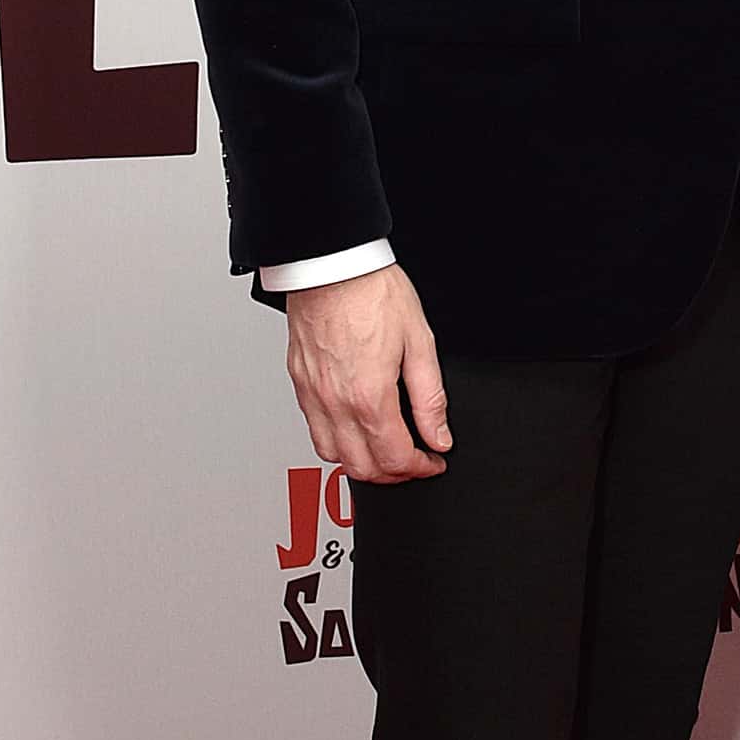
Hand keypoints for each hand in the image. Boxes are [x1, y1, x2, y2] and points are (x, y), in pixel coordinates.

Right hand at [283, 267, 451, 482]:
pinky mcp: (300, 384)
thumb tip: (438, 435)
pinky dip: (337, 444)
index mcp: (370, 396)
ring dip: (363, 464)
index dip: (421, 467)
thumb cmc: (372, 293)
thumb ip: (430, 399)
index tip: (433, 460)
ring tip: (385, 450)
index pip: (396, 458)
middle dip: (394, 473)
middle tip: (414, 460)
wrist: (332, 266)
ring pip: (334, 457)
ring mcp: (314, 396)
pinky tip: (354, 429)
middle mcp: (336, 403)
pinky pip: (315, 432)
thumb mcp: (420, 343)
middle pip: (363, 468)